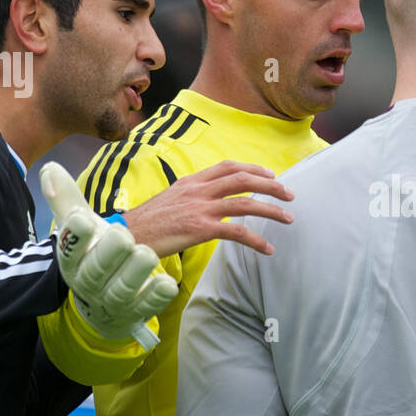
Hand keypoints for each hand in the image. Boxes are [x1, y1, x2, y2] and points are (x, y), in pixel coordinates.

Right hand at [40, 162, 177, 341]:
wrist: (104, 304)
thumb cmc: (95, 256)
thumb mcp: (81, 228)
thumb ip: (67, 200)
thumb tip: (50, 168)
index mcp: (72, 259)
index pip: (68, 247)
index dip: (75, 234)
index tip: (83, 219)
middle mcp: (89, 282)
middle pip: (97, 269)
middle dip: (111, 250)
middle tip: (124, 235)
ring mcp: (114, 300)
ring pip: (123, 288)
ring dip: (137, 270)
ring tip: (147, 254)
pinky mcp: (138, 311)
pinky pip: (149, 304)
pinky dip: (158, 294)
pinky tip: (166, 282)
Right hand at [121, 161, 295, 257]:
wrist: (126, 236)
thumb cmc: (147, 224)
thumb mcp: (170, 201)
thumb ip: (191, 197)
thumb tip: (209, 202)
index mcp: (191, 182)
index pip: (227, 167)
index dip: (253, 168)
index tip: (270, 174)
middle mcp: (198, 190)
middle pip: (243, 179)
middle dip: (271, 184)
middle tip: (289, 193)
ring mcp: (200, 208)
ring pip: (245, 202)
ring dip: (271, 209)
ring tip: (289, 217)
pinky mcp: (200, 229)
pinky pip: (237, 232)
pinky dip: (257, 241)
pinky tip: (268, 248)